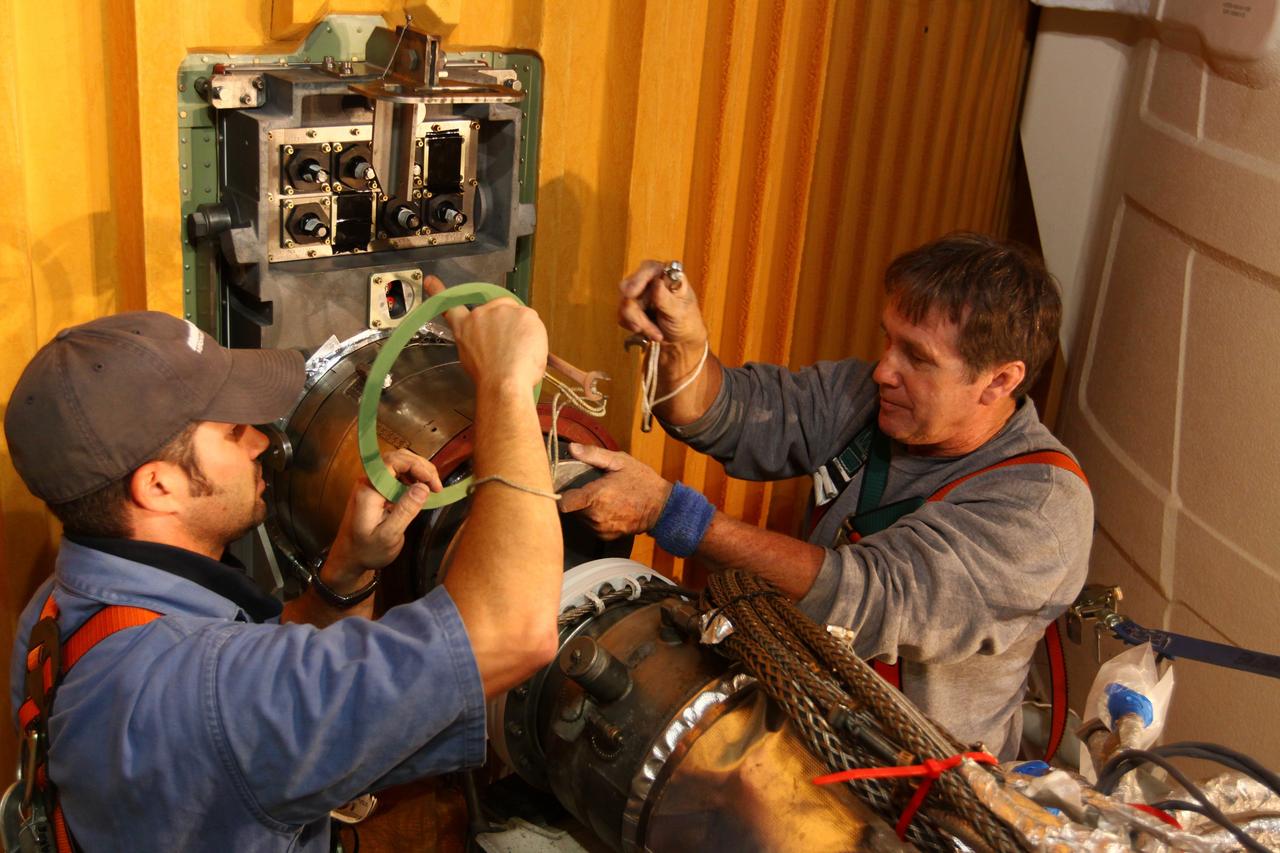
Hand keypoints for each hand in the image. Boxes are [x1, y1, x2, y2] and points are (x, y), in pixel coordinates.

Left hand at [324, 448, 441, 587]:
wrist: (348, 559)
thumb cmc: (367, 551)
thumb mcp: (389, 536)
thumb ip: (405, 511)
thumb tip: (423, 487)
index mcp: (369, 490)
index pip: (393, 461)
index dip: (417, 467)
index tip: (434, 485)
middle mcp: (368, 481)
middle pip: (397, 457)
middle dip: (421, 466)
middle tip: (437, 486)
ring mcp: (371, 484)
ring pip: (397, 463)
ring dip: (418, 470)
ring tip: (432, 487)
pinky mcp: (376, 489)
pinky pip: (395, 474)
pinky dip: (412, 477)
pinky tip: (421, 490)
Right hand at [425, 276, 547, 390]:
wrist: (503, 383)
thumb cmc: (490, 378)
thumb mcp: (471, 357)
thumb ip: (476, 340)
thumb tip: (490, 339)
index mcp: (464, 327)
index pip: (450, 305)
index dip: (438, 291)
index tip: (430, 280)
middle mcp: (480, 313)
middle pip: (499, 307)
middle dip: (507, 322)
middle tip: (511, 345)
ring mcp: (502, 310)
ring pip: (519, 315)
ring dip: (522, 330)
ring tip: (519, 353)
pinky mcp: (524, 312)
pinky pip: (533, 321)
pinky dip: (535, 335)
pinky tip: (529, 350)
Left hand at [558, 443, 672, 539]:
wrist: (662, 508)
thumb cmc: (642, 482)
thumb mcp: (620, 461)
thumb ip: (593, 454)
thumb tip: (573, 448)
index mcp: (595, 497)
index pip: (563, 503)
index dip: (561, 495)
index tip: (565, 488)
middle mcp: (595, 516)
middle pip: (570, 510)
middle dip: (576, 499)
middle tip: (590, 488)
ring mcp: (601, 529)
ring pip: (579, 518)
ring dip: (584, 509)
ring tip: (601, 498)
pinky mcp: (606, 536)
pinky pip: (590, 526)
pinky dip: (594, 518)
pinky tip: (607, 508)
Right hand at [618, 260, 707, 345]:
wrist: (681, 341)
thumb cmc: (687, 323)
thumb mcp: (680, 313)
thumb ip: (666, 299)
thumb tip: (656, 283)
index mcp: (667, 274)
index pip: (649, 268)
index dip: (638, 279)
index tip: (630, 294)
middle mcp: (650, 279)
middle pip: (630, 288)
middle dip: (637, 313)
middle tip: (649, 329)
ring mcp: (639, 293)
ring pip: (624, 304)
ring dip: (638, 323)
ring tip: (656, 334)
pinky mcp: (631, 306)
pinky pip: (622, 315)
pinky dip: (633, 326)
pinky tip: (648, 332)